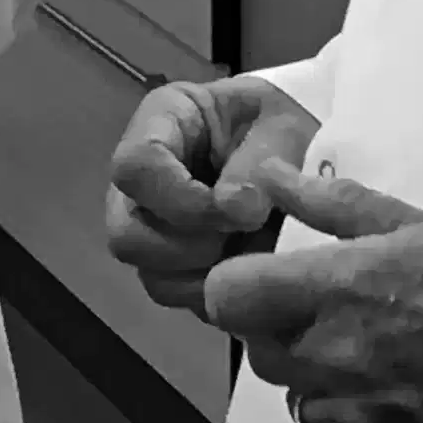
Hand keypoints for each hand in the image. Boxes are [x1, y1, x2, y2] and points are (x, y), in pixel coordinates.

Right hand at [105, 76, 320, 315]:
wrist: (294, 148)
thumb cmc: (279, 123)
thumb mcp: (279, 124)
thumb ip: (258, 161)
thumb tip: (238, 210)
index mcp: (159, 123)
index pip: (135, 168)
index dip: (181, 199)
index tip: (241, 210)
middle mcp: (141, 182)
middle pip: (127, 235)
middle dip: (192, 247)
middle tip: (245, 232)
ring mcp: (153, 230)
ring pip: (154, 277)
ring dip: (211, 276)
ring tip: (256, 250)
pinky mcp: (176, 268)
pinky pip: (185, 299)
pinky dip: (224, 296)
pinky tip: (254, 268)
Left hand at [203, 161, 422, 422]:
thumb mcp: (419, 223)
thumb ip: (332, 205)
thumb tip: (271, 174)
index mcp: (336, 291)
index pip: (228, 296)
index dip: (244, 287)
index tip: (274, 283)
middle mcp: (334, 364)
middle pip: (262, 354)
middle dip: (288, 333)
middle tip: (347, 316)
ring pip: (303, 408)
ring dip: (326, 386)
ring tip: (388, 361)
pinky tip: (411, 404)